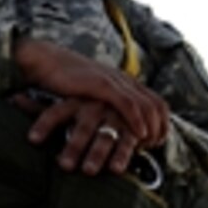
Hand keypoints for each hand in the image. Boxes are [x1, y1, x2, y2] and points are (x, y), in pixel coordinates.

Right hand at [15, 39, 169, 147]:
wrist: (45, 60)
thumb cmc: (62, 78)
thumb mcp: (90, 90)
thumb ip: (103, 100)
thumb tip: (109, 120)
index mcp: (123, 79)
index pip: (156, 101)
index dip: (162, 122)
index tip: (157, 141)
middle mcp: (124, 79)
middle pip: (157, 105)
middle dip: (161, 128)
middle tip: (155, 147)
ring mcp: (115, 80)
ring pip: (147, 106)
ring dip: (152, 128)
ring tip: (149, 145)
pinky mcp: (102, 84)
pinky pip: (128, 105)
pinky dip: (137, 121)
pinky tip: (139, 136)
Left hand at [23, 96, 144, 175]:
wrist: (126, 101)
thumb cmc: (85, 108)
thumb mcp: (65, 104)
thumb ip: (38, 106)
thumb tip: (11, 98)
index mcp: (75, 100)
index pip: (55, 112)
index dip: (43, 125)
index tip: (32, 140)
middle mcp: (94, 107)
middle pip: (82, 128)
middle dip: (74, 146)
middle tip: (63, 166)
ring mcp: (114, 117)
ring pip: (104, 137)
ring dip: (97, 154)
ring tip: (87, 171)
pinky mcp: (132, 128)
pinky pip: (127, 143)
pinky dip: (122, 156)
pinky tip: (116, 170)